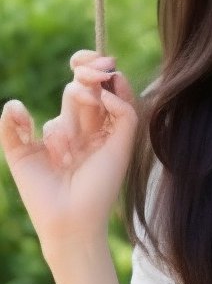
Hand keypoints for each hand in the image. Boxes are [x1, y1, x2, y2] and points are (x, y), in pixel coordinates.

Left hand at [0, 50, 140, 254]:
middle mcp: (93, 128)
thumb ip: (12, 128)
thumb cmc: (40, 194)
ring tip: (93, 76)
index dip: (82, 67)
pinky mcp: (122, 147)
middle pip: (98, 85)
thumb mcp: (19, 155)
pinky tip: (101, 99)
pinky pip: (128, 115)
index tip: (75, 61)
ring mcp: (109, 137)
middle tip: (83, 68)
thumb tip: (15, 103)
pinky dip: (118, 100)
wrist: (60, 222)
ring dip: (104, 80)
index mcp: (72, 126)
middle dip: (91, 69)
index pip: (82, 86)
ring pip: (116, 95)